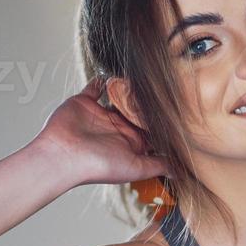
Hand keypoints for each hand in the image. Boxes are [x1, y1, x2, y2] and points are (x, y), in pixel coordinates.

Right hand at [33, 77, 167, 185]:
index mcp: (130, 141)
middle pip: (136, 110)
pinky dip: (102, 79)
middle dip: (147, 100)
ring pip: (119, 96)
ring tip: (143, 76)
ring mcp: (100, 114)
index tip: (177, 108)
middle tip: (163, 85)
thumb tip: (181, 173)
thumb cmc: (99, 166)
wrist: (64, 156)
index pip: (150, 128)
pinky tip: (113, 72)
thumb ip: (158, 165)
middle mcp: (117, 127)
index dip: (162, 120)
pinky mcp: (85, 101)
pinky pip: (95, 87)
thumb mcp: (136, 167)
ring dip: (128, 88)